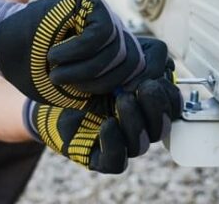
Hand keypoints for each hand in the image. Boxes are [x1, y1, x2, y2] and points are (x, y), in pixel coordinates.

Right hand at [0, 0, 144, 108]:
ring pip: (117, 49)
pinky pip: (100, 33)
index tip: (121, 97)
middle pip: (133, 61)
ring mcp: (101, 11)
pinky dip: (76, 52)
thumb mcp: (76, 91)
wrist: (0, 47)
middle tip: (71, 87)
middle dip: (102, 83)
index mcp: (114, 50)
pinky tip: (54, 56)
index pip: (147, 65)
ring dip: (85, 70)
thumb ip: (106, 90)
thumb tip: (139, 91)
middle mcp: (113, 28)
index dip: (142, 81)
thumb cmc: (36, 72)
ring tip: (57, 74)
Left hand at [24, 51, 181, 173]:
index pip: (172, 107)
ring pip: (141, 145)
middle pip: (161, 127)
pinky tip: (108, 124)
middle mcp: (137, 127)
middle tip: (145, 87)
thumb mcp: (115, 59)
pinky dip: (116, 144)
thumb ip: (142, 57)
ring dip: (135, 121)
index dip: (169, 95)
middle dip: (157, 107)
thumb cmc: (84, 72)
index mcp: (145, 104)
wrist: (47, 90)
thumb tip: (164, 67)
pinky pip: (117, 162)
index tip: (156, 77)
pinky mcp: (100, 158)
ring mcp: (120, 144)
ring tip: (122, 98)